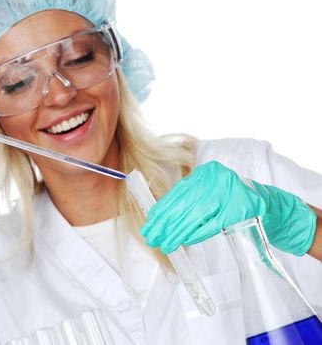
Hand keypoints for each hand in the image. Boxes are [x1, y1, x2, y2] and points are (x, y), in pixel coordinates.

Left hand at [141, 161, 315, 255]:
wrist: (268, 205)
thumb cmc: (232, 201)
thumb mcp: (209, 194)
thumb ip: (188, 201)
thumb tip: (158, 217)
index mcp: (206, 172)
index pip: (178, 194)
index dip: (161, 210)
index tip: (149, 224)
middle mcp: (216, 179)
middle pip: (183, 205)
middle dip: (165, 224)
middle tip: (151, 238)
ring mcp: (228, 193)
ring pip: (194, 216)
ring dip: (176, 232)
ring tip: (163, 244)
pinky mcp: (237, 210)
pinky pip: (211, 224)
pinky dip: (196, 233)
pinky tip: (183, 241)